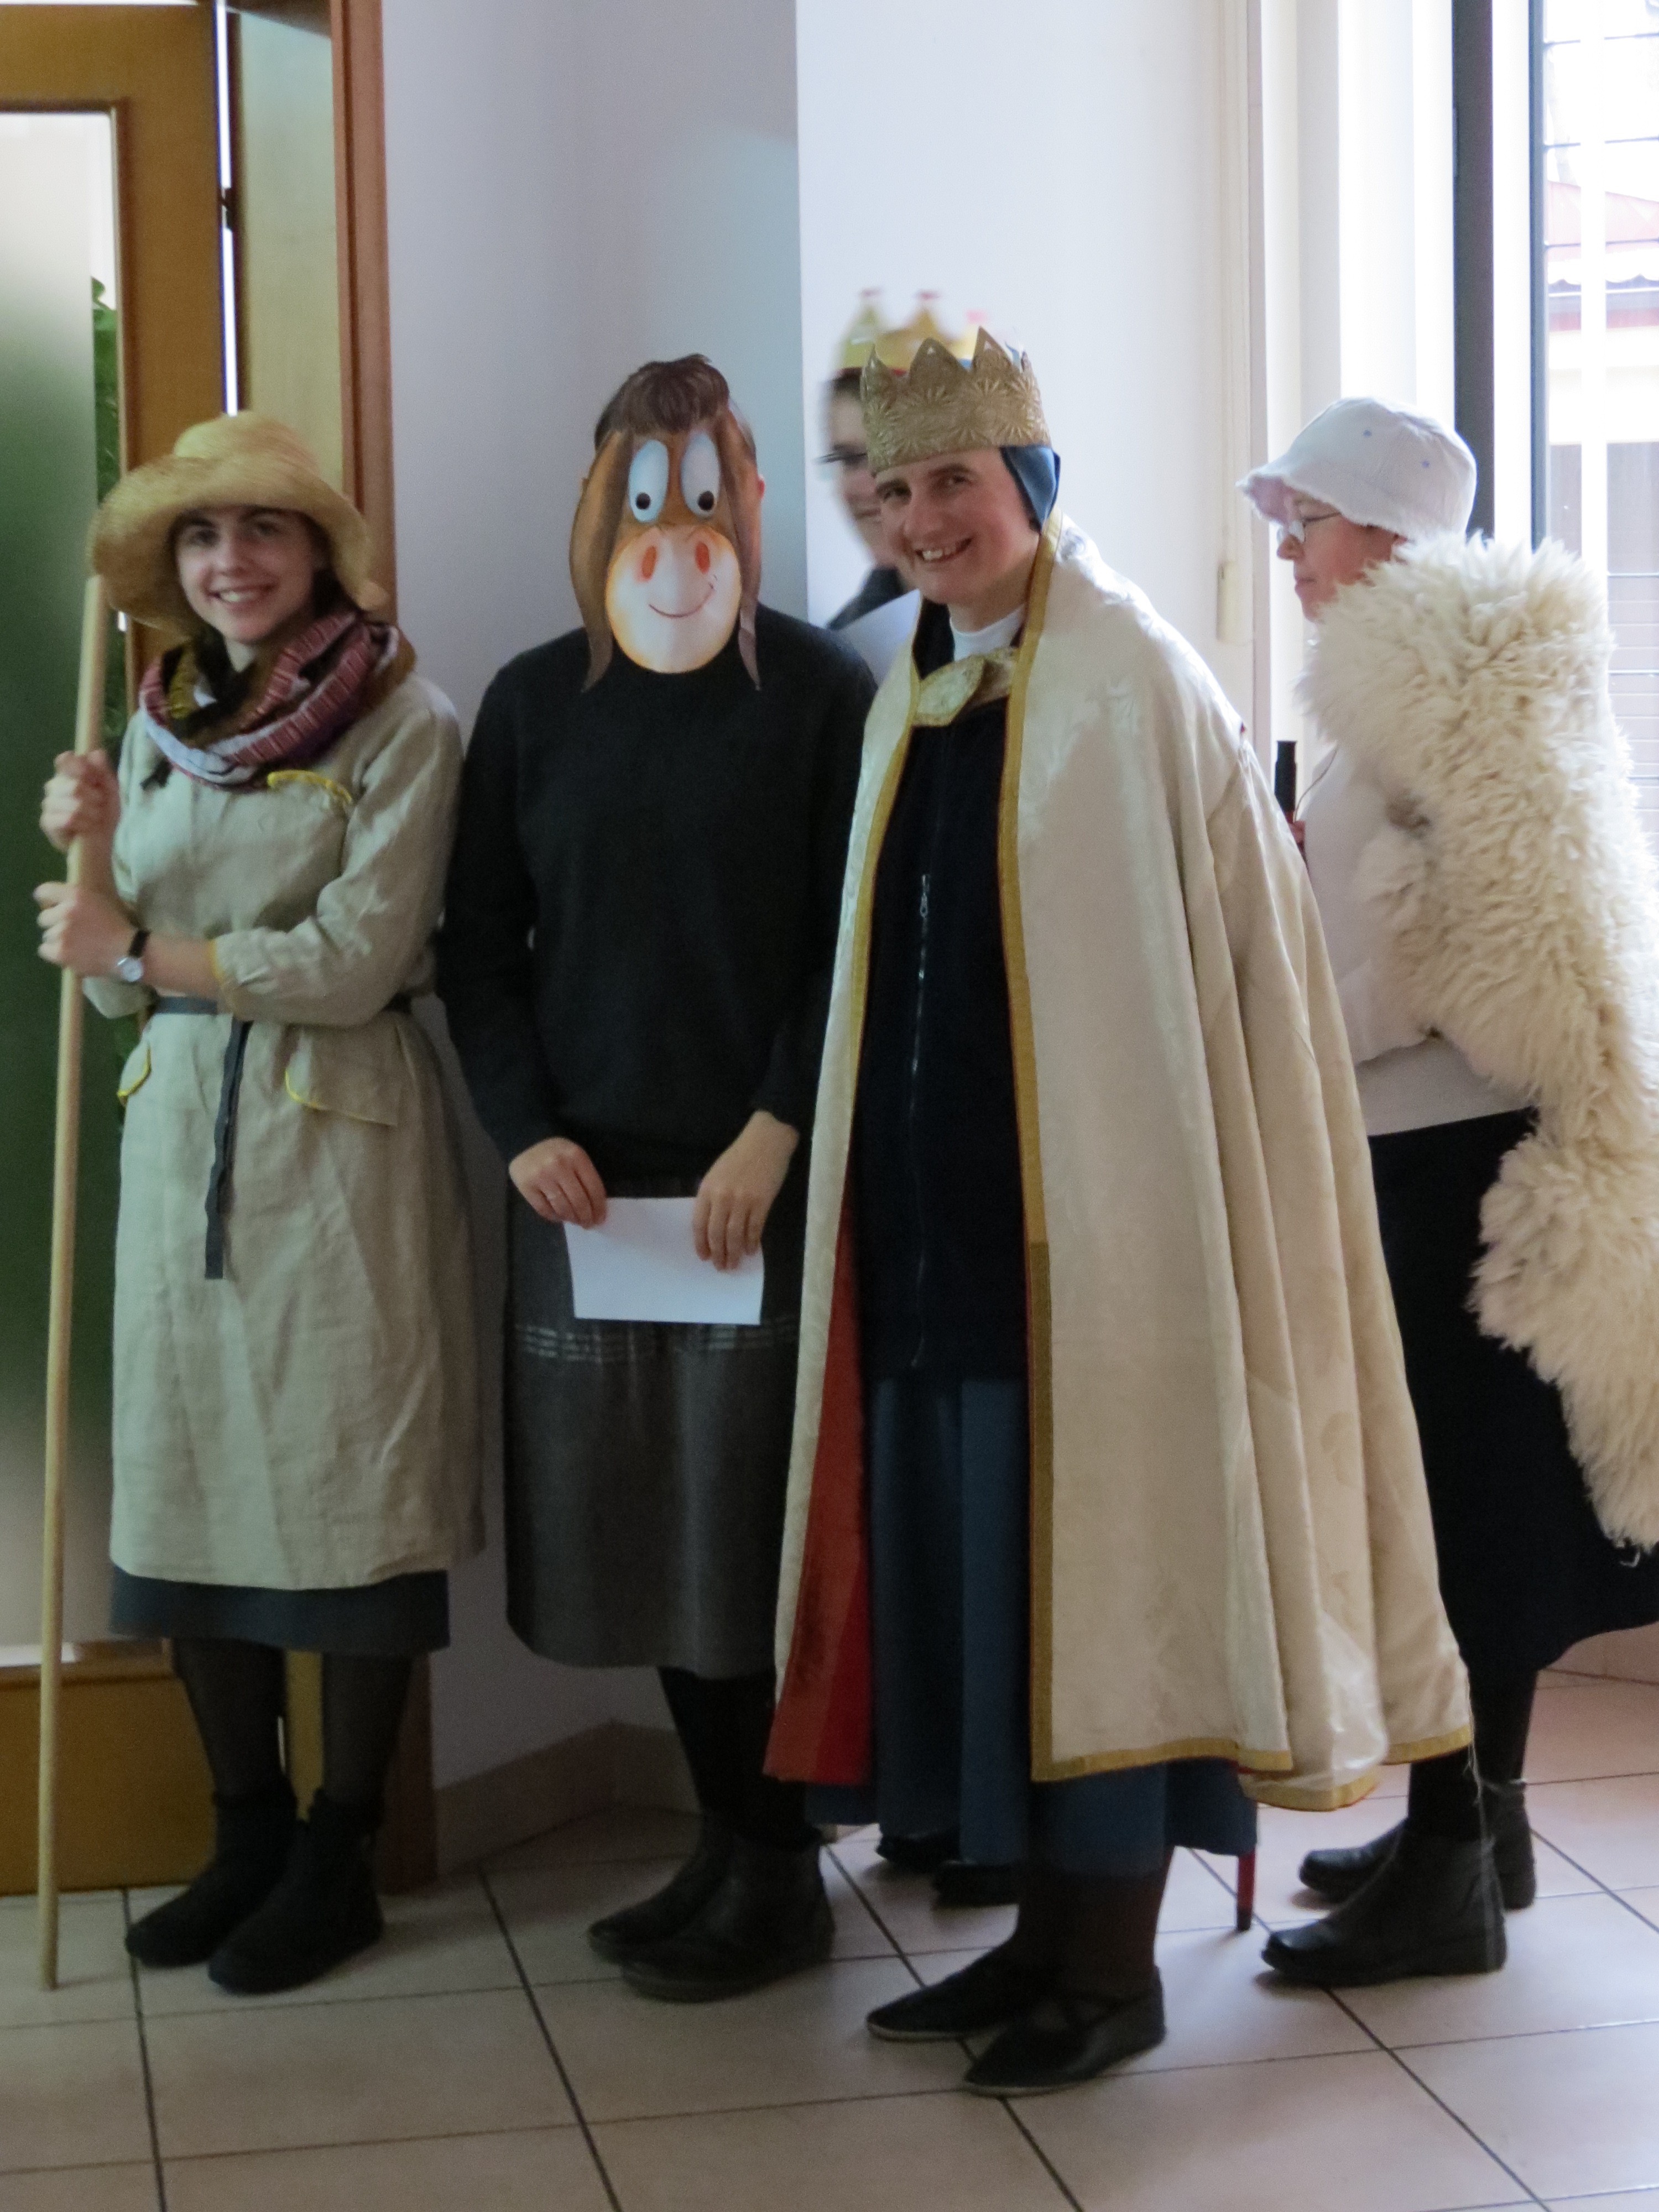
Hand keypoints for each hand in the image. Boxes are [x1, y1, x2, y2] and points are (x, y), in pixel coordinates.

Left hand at [33, 883, 135, 976]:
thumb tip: (55, 903)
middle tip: (72, 930)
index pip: (42, 892)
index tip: (53, 907)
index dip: (47, 901)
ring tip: (75, 944)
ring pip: (46, 935)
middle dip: (55, 923)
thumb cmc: (117, 924)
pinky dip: (54, 952)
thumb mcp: (99, 901)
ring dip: (57, 939)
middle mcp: (66, 912)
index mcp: (76, 895)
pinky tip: (70, 953)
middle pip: (43, 918)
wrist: (129, 951)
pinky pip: (44, 950)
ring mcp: (61, 933)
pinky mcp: (60, 952)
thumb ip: (77, 899)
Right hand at [41, 752, 119, 852]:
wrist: (101, 841)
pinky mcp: (47, 822)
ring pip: (74, 804)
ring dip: (92, 813)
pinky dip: (84, 825)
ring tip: (94, 818)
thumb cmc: (104, 813)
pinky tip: (86, 828)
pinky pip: (68, 819)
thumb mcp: (111, 791)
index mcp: (68, 774)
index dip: (81, 768)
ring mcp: (48, 804)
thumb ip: (104, 772)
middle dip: (95, 798)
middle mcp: (54, 786)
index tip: (95, 779)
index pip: (65, 760)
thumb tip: (98, 752)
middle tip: (99, 806)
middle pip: (75, 785)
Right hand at [509, 1137, 607, 1227]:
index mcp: (576, 1156)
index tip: (600, 1218)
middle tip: (588, 1224)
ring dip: (571, 1218)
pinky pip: (544, 1209)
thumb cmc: (556, 1151)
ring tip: (575, 1221)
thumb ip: (585, 1177)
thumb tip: (595, 1207)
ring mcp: (541, 1177)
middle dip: (586, 1217)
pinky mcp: (526, 1187)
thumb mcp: (575, 1156)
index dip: (599, 1207)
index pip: (593, 1188)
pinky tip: (560, 1217)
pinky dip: (554, 1217)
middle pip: (578, 1201)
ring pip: (562, 1208)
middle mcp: (558, 1166)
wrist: (526, 1140)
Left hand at [694, 1111, 797, 1270]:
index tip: (704, 1257)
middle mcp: (722, 1196)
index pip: (699, 1223)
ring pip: (735, 1235)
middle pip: (716, 1233)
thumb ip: (712, 1197)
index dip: (701, 1243)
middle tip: (721, 1267)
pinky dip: (752, 1242)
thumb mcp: (717, 1174)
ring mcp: (743, 1200)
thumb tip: (712, 1225)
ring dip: (734, 1253)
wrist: (766, 1140)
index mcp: (707, 1189)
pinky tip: (752, 1251)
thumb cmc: (740, 1156)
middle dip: (718, 1254)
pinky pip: (755, 1228)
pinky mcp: (762, 1201)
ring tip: (734, 1264)